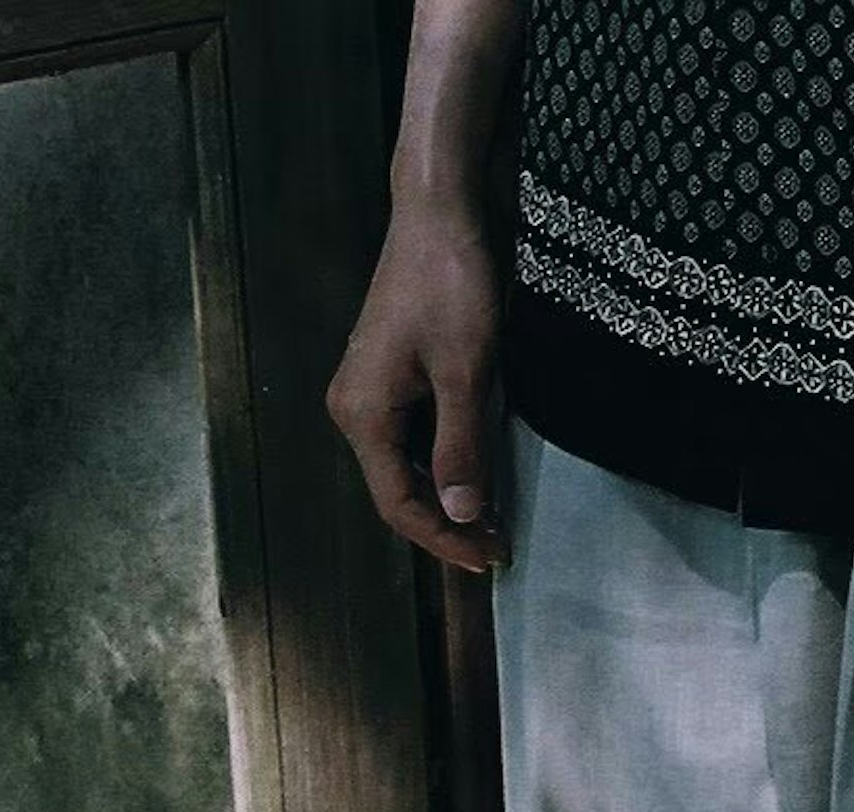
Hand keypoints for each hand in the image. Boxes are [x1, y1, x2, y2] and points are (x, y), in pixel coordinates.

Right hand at [327, 204, 507, 573]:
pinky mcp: (394, 374)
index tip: (489, 558)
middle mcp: (356, 408)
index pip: (398, 504)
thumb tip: (462, 515)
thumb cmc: (451, 280)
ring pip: (408, 466)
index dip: (443, 539)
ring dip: (448, 496)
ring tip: (493, 521)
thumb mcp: (467, 372)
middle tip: (497, 547)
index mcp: (362, 414)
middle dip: (447, 524)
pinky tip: (479, 473)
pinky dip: (446, 461)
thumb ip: (461, 448)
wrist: (442, 210)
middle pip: (398, 490)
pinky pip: (416, 436)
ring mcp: (372, 390)